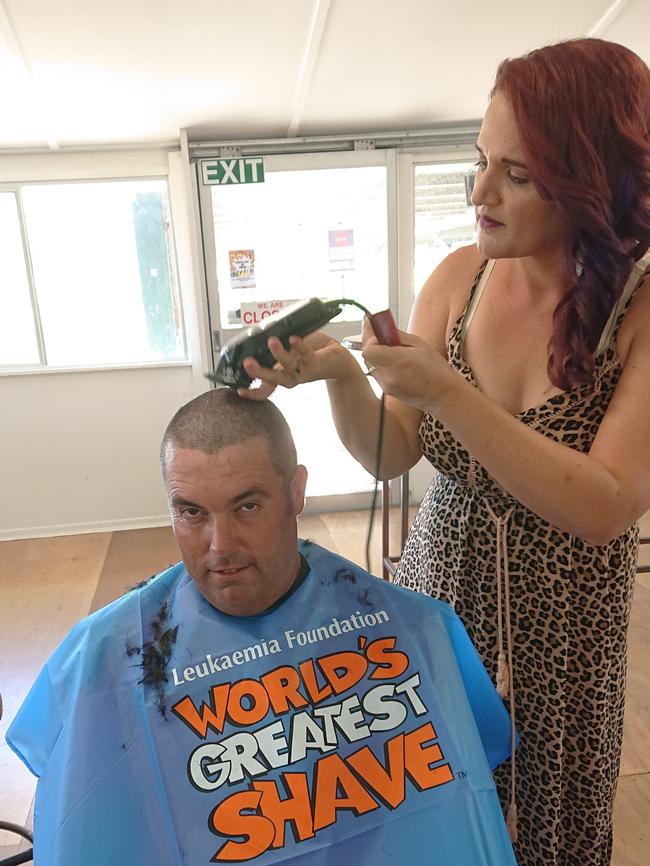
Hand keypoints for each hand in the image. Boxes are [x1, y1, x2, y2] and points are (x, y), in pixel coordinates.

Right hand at [236, 330, 360, 400]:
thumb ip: (274, 348)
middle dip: (259, 372)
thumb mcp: (289, 351)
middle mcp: (291, 376)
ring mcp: (304, 371)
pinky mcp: (316, 362)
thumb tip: (256, 336)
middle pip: (272, 379)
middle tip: (247, 363)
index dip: (252, 392)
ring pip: (288, 366)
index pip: (264, 388)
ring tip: (271, 341)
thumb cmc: (311, 352)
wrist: (338, 358)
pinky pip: (307, 354)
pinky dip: (299, 346)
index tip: (239, 390)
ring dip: (279, 354)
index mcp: (282, 375)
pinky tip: (293, 338)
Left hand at [361, 319, 456, 411]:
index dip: (370, 337)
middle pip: (367, 356)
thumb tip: (382, 325)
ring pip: (370, 364)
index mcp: (397, 362)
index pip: (368, 349)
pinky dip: (382, 364)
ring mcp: (386, 386)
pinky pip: (376, 373)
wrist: (444, 396)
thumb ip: (396, 335)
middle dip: (372, 343)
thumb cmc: (436, 370)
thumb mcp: (419, 344)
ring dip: (377, 353)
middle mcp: (388, 376)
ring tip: (393, 349)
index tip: (376, 328)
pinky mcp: (387, 391)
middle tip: (383, 334)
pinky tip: (395, 362)